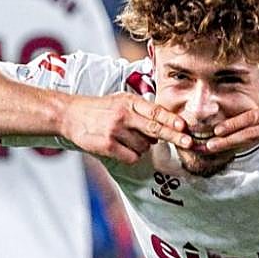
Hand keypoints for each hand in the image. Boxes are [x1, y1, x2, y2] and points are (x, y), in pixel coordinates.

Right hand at [61, 94, 194, 163]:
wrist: (70, 115)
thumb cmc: (100, 109)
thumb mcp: (121, 100)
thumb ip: (142, 110)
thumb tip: (167, 124)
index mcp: (129, 102)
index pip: (155, 111)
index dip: (171, 120)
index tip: (184, 127)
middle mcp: (124, 115)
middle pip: (155, 128)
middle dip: (174, 136)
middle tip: (188, 143)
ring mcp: (115, 130)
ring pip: (144, 146)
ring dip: (142, 147)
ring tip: (127, 139)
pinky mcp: (107, 145)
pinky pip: (132, 157)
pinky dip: (132, 156)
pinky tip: (121, 148)